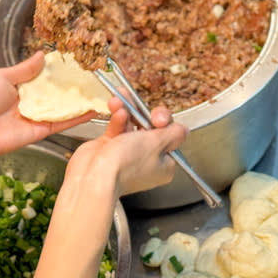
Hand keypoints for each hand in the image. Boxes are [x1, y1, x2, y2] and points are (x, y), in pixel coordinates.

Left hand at [0, 52, 94, 165]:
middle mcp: (31, 102)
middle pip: (58, 93)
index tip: (78, 62)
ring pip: (64, 108)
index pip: (46, 77)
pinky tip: (93, 108)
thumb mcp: (2, 77)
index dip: (61, 71)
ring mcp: (37, 117)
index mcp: (20, 87)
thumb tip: (42, 55)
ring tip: (101, 91)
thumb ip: (25, 69)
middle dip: (75, 86)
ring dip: (81, 101)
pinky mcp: (41, 131)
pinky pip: (62, 123)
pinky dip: (78, 117)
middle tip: (95, 76)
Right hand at [64, 98, 188, 199]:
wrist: (93, 176)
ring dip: (127, 110)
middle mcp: (147, 160)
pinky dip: (117, 118)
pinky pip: (118, 127)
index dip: (164, 123)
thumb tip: (184, 130)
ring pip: (132, 124)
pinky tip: (116, 110)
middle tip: (140, 108)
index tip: (157, 119)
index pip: (170, 137)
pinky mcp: (110, 148)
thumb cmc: (126, 164)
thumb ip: (172, 132)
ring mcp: (127, 154)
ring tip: (120, 100)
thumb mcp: (156, 143)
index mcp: (164, 164)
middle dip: (143, 113)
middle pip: (151, 128)